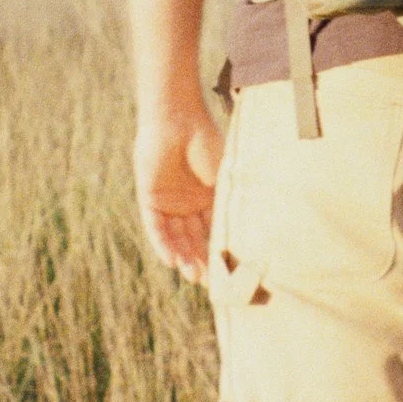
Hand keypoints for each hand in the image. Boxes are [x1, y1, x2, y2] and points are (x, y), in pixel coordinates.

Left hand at [133, 105, 223, 282]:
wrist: (179, 120)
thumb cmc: (207, 143)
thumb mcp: (224, 178)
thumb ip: (229, 203)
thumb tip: (253, 235)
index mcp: (208, 197)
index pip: (213, 230)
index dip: (218, 251)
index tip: (228, 273)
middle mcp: (188, 203)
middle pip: (194, 238)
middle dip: (200, 260)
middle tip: (208, 282)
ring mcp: (169, 202)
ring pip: (175, 237)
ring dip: (183, 256)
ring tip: (192, 275)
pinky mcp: (150, 199)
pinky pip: (156, 227)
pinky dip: (163, 244)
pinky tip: (172, 260)